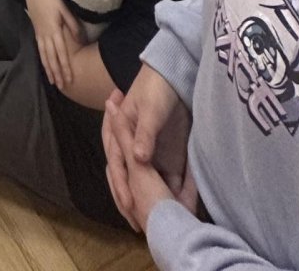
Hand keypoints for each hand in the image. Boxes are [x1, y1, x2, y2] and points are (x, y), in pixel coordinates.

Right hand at [24, 0, 82, 89]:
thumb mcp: (64, 9)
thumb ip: (72, 25)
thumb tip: (80, 41)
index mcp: (54, 31)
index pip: (61, 53)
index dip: (65, 67)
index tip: (69, 79)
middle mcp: (46, 35)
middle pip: (52, 58)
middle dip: (56, 73)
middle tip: (61, 86)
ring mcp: (39, 34)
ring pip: (44, 56)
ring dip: (48, 69)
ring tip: (52, 81)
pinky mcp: (36, 31)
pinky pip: (39, 49)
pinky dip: (42, 59)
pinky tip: (44, 64)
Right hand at [103, 68, 193, 228]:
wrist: (176, 75)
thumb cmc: (156, 88)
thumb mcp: (151, 109)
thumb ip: (145, 134)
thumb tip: (138, 159)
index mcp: (121, 132)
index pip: (117, 162)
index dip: (121, 183)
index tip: (128, 204)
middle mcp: (133, 145)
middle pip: (130, 177)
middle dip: (134, 200)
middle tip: (140, 224)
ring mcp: (152, 152)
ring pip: (149, 182)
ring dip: (154, 200)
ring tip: (162, 222)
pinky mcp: (170, 156)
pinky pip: (170, 179)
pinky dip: (174, 193)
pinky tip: (182, 207)